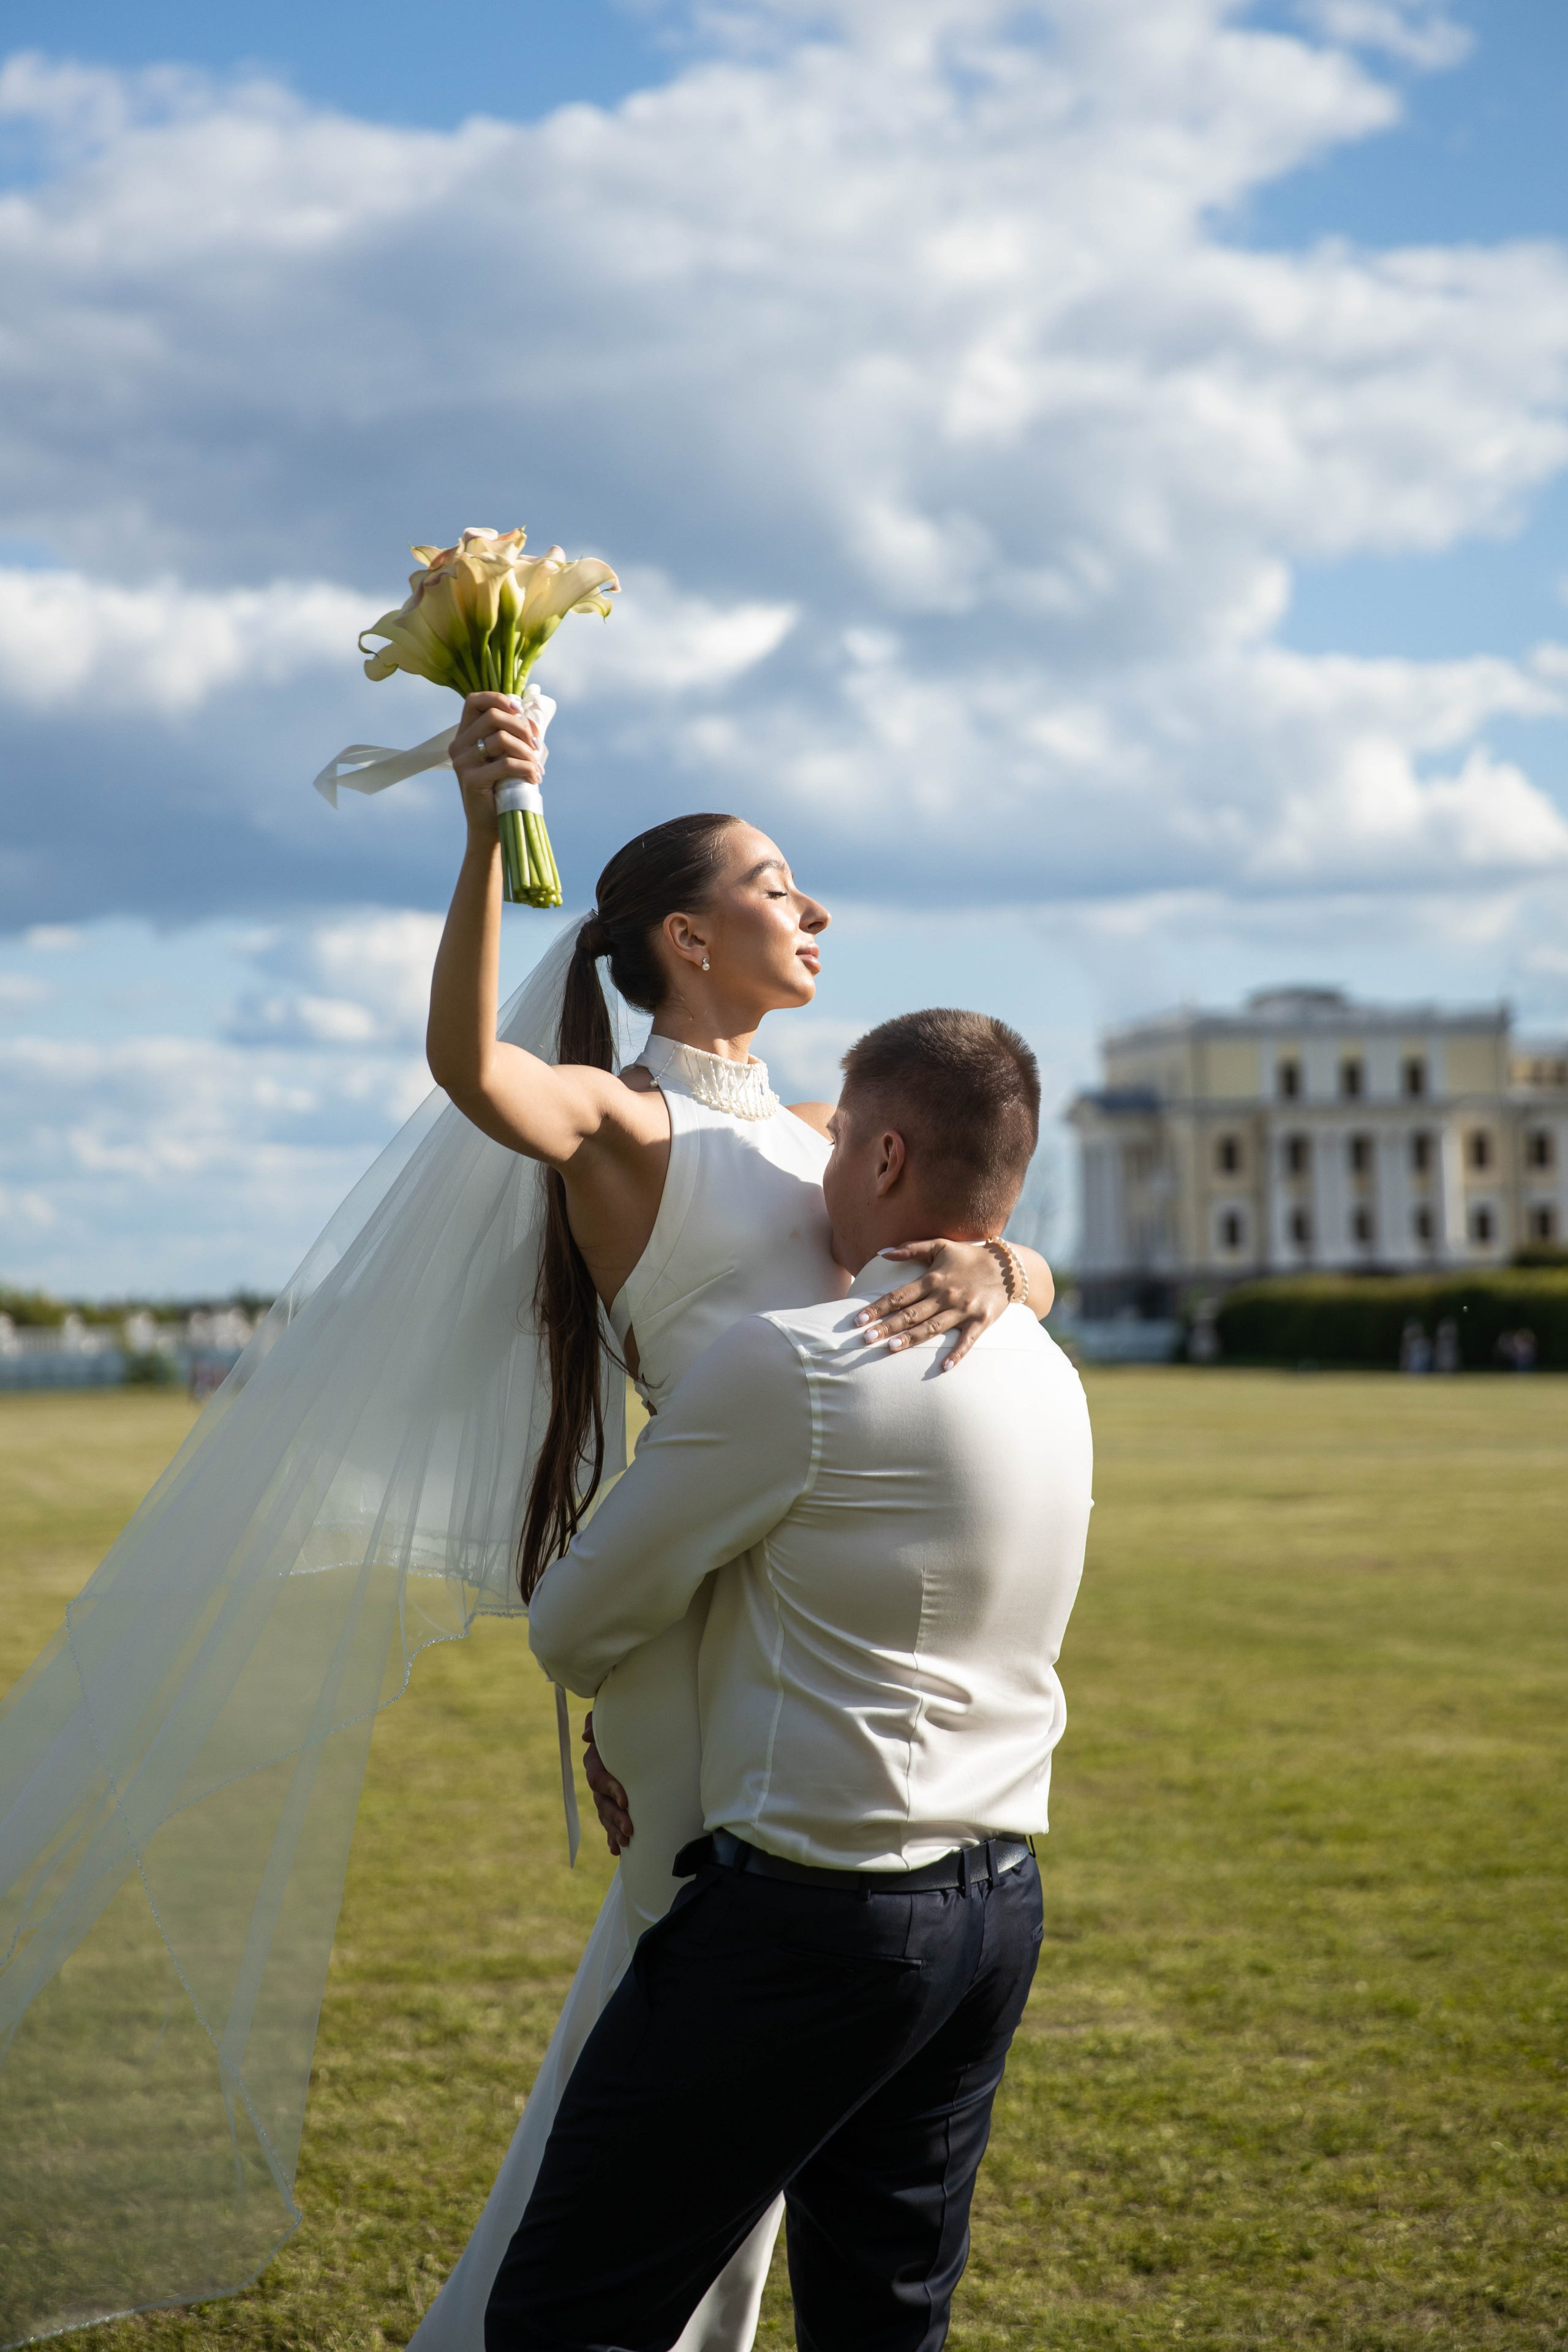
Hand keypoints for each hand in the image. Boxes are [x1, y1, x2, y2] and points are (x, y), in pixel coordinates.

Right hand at [451, 691, 546, 841]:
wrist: (491, 826)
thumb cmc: (502, 789)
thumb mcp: (506, 756)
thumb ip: (512, 735)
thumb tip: (533, 717)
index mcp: (465, 735)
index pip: (474, 700)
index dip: (498, 699)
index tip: (519, 711)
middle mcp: (458, 745)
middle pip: (493, 716)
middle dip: (521, 728)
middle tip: (535, 747)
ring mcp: (462, 762)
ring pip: (501, 739)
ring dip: (526, 752)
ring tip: (536, 767)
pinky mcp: (470, 779)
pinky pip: (506, 764)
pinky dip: (526, 769)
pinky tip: (534, 778)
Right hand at [582, 1711, 632, 1854]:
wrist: (630, 1735)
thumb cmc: (622, 1726)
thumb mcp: (610, 1721)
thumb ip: (595, 1723)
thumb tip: (585, 1737)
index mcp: (596, 1762)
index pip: (600, 1779)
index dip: (612, 1790)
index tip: (626, 1801)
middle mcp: (598, 1781)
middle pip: (602, 1803)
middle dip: (615, 1817)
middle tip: (630, 1829)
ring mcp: (603, 1794)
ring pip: (605, 1816)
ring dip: (614, 1830)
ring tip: (626, 1843)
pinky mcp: (612, 1804)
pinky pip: (608, 1824)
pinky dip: (611, 1837)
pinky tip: (616, 1851)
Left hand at [855, 1238, 1025, 1371]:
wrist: (1007, 1267)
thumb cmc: (968, 1256)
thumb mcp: (940, 1245)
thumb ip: (910, 1248)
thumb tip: (881, 1251)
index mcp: (933, 1279)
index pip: (899, 1296)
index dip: (877, 1307)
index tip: (858, 1319)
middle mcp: (945, 1295)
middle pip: (911, 1314)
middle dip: (887, 1326)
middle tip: (865, 1339)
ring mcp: (963, 1309)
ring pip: (933, 1327)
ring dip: (912, 1339)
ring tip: (891, 1348)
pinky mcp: (981, 1321)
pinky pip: (967, 1341)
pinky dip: (957, 1354)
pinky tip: (944, 1368)